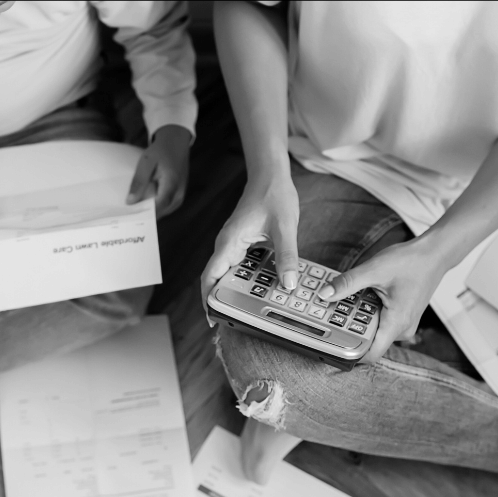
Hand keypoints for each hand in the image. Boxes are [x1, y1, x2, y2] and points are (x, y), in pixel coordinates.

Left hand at [127, 125, 191, 217]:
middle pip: (160, 212)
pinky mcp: (178, 197)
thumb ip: (139, 182)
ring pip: (163, 212)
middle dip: (144, 215)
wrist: (176, 143)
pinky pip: (165, 208)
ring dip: (149, 212)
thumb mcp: (146, 162)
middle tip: (127, 216)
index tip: (129, 217)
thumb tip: (130, 201)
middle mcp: (179, 194)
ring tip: (133, 211)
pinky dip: (154, 208)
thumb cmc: (161, 151)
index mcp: (172, 184)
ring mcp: (180, 197)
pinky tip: (143, 205)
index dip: (144, 214)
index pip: (158, 206)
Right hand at [201, 169, 299, 316]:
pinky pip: (243, 266)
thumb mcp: (284, 227)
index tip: (211, 318)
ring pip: (231, 274)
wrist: (271, 175)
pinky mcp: (243, 244)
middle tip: (240, 319)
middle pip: (218, 280)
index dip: (208, 300)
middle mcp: (227, 246)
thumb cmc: (273, 195)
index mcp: (229, 243)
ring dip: (240, 290)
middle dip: (226, 300)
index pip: (210, 277)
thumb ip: (287, 256)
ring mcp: (234, 245)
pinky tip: (265, 286)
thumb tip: (288, 283)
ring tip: (254, 308)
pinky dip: (251, 278)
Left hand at [317, 235, 454, 363]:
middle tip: (331, 314)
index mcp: (397, 323)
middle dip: (348, 328)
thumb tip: (326, 295)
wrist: (435, 253)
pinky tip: (361, 297)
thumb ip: (348, 284)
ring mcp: (403, 324)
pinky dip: (368, 312)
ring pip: (373, 331)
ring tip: (346, 302)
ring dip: (357, 319)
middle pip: (368, 341)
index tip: (330, 342)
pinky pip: (380, 322)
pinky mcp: (401, 317)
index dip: (348, 353)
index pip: (370, 355)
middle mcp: (402, 329)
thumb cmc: (413, 262)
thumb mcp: (374, 270)